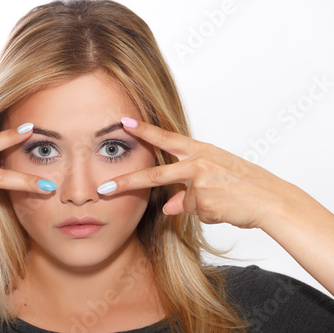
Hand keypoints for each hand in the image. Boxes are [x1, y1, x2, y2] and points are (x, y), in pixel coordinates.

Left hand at [97, 118, 303, 229]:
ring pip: (183, 201)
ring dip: (200, 205)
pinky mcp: (204, 203)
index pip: (166, 138)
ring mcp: (200, 183)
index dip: (144, 131)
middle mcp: (198, 163)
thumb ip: (187, 188)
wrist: (271, 200)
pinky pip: (196, 213)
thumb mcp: (214, 178)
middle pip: (156, 175)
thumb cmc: (245, 184)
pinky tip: (227, 208)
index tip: (123, 122)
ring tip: (224, 200)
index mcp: (201, 151)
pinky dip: (209, 215)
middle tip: (104, 188)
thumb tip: (167, 206)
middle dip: (128, 182)